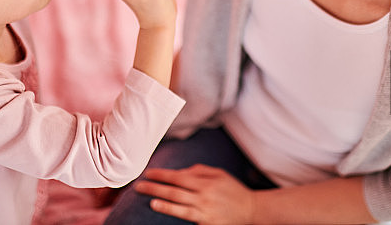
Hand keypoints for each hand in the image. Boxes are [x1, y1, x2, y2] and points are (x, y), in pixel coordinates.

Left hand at [135, 165, 256, 224]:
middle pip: (175, 192)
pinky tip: (166, 213)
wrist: (251, 210)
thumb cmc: (232, 190)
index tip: (148, 173)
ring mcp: (205, 213)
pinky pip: (190, 222)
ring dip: (164, 205)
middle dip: (155, 188)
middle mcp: (204, 197)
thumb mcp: (218, 174)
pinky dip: (178, 218)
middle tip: (139, 187)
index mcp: (205, 182)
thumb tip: (180, 172)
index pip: (178, 177)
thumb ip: (199, 171)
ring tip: (151, 202)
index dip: (161, 175)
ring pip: (180, 208)